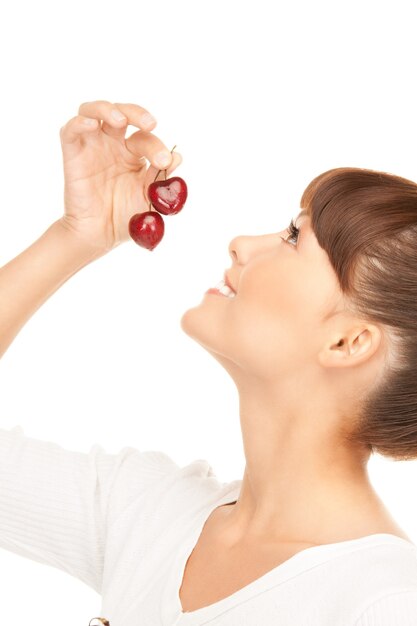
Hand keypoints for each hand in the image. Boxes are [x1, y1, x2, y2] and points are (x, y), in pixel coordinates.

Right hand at [58, 100, 182, 252]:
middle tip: (151, 124)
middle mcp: (112, 144)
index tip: (165, 161)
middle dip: (138, 114)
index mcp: (133, 153)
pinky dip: (79, 122)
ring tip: (121, 120)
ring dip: (107, 109)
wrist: (100, 235)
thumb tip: (177, 156)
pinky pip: (71, 129)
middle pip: (123, 113)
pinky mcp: (73, 153)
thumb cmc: (124, 217)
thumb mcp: (148, 196)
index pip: (145, 137)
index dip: (157, 146)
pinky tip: (91, 125)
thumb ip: (161, 177)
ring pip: (94, 110)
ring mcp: (92, 146)